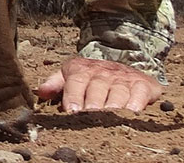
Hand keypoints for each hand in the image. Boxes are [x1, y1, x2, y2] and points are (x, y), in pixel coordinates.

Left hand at [36, 57, 162, 112]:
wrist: (124, 66)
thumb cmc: (92, 77)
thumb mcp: (70, 75)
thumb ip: (56, 83)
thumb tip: (41, 92)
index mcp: (82, 70)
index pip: (76, 82)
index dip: (73, 96)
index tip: (72, 111)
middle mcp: (104, 73)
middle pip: (97, 87)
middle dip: (93, 103)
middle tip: (90, 115)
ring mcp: (124, 78)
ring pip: (118, 91)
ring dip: (113, 105)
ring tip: (108, 117)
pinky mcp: (143, 84)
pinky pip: (140, 93)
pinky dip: (137, 102)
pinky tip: (131, 112)